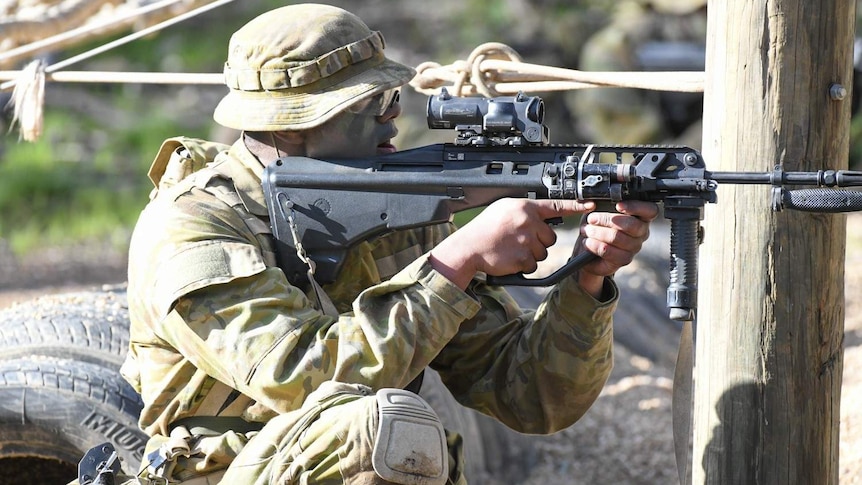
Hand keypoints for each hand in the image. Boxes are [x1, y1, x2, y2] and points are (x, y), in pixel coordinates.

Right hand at [429, 198, 595, 288]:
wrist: (468, 247)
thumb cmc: (484, 229)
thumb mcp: (503, 209)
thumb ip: (525, 210)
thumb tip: (541, 214)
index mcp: (524, 207)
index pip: (556, 205)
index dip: (576, 206)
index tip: (591, 205)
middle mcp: (528, 222)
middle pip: (550, 236)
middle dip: (538, 241)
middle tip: (518, 240)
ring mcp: (526, 240)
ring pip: (543, 252)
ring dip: (531, 254)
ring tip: (511, 248)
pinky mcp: (524, 258)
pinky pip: (533, 265)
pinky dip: (523, 265)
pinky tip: (509, 258)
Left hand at [575, 200, 658, 296]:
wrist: (588, 249)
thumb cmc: (596, 226)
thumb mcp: (595, 210)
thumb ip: (597, 203)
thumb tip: (591, 203)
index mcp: (640, 216)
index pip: (650, 210)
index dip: (636, 207)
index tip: (618, 205)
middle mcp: (641, 232)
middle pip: (632, 224)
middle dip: (607, 220)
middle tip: (592, 218)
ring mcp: (635, 247)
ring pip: (618, 238)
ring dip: (598, 233)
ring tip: (587, 231)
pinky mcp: (625, 259)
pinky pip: (611, 252)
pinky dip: (596, 246)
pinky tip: (588, 242)